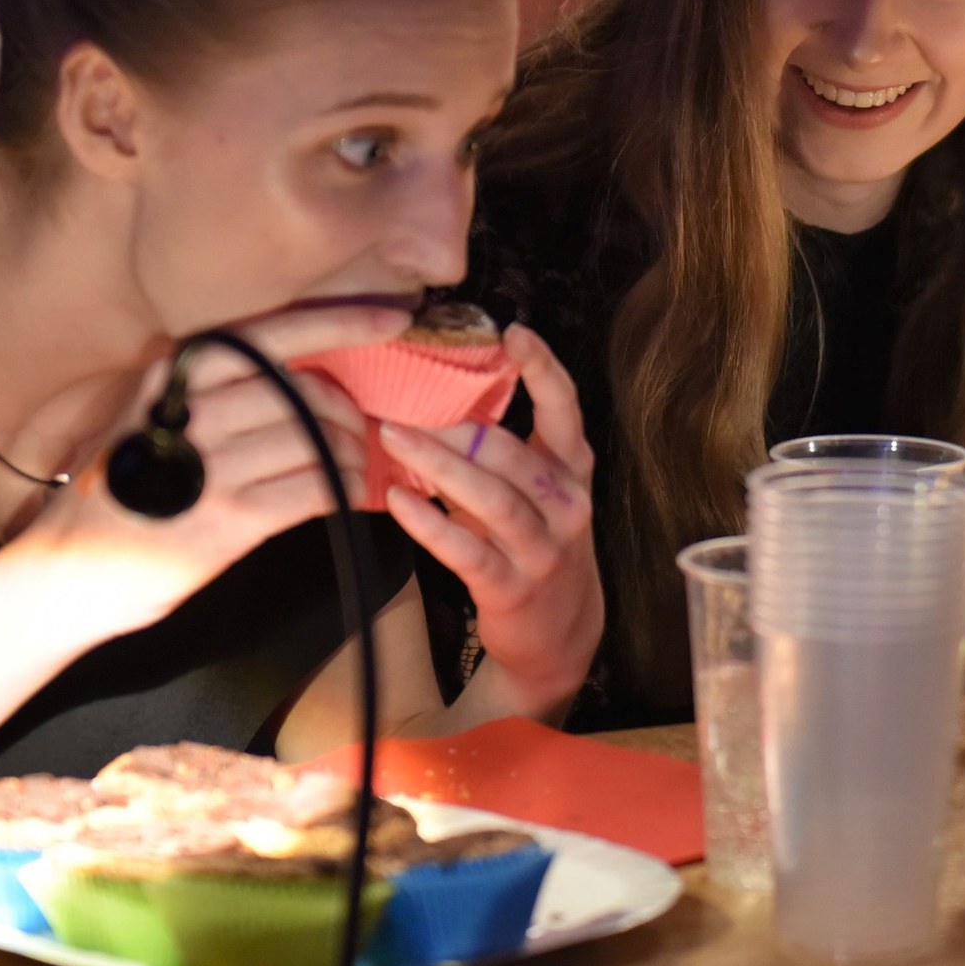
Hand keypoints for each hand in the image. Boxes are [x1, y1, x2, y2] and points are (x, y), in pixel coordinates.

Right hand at [28, 298, 410, 636]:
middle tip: (363, 427)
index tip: (390, 320)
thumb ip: (207, 393)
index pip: (270, 335)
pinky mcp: (228, 521)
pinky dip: (347, 488)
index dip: (338, 324)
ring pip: (318, 438)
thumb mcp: (147, 420)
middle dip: (348, 409)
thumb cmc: (118, 493)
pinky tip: (356, 494)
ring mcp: (210, 467)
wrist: (66, 573)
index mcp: (172, 376)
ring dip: (353, 450)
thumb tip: (297, 376)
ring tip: (360, 462)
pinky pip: (315, 489)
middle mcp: (191, 410)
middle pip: (304, 390)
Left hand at [372, 324, 600, 713]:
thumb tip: (438, 391)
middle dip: (458, 425)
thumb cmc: (536, 543)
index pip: (566, 409)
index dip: (542, 368)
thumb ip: (504, 447)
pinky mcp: (511, 588)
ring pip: (492, 499)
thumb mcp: (538, 490)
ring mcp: (541, 549)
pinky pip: (467, 551)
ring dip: (439, 465)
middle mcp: (566, 506)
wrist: (561, 633)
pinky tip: (398, 500)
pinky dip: (430, 525)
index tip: (512, 332)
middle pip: (513, 454)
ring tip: (392, 435)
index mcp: (572, 470)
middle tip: (403, 399)